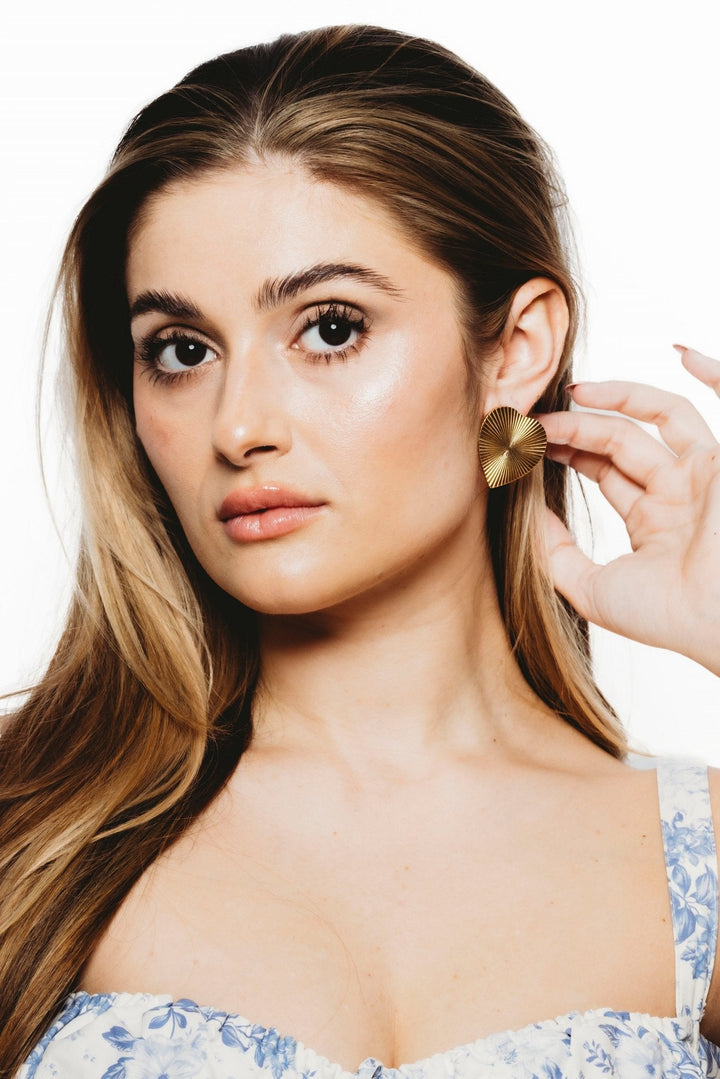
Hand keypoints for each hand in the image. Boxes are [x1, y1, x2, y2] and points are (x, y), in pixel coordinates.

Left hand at [538, 347, 719, 675]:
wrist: (719, 625)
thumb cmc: (666, 617)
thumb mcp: (591, 587)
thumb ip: (555, 552)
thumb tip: (523, 512)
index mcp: (654, 519)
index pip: (603, 469)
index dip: (565, 450)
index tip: (526, 441)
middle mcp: (681, 491)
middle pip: (622, 440)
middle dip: (576, 426)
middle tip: (534, 421)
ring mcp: (707, 472)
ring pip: (660, 415)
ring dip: (617, 398)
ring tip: (571, 393)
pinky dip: (713, 372)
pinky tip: (679, 352)